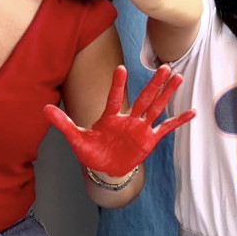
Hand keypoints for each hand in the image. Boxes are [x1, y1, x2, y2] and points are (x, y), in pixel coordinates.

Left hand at [45, 65, 195, 176]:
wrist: (106, 169)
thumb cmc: (91, 152)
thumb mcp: (76, 138)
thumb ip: (63, 123)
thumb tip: (44, 108)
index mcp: (110, 117)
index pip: (114, 98)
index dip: (117, 85)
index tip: (120, 69)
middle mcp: (128, 119)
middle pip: (143, 98)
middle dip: (154, 83)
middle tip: (164, 66)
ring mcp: (140, 128)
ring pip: (156, 108)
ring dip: (167, 94)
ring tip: (178, 78)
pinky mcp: (149, 140)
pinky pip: (166, 128)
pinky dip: (178, 120)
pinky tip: (192, 112)